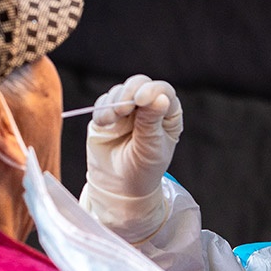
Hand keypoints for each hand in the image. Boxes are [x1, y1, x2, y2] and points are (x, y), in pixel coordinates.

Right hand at [86, 75, 182, 197]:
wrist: (120, 186)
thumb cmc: (144, 169)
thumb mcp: (151, 147)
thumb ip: (151, 122)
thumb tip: (159, 97)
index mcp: (168, 113)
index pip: (163, 91)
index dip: (152, 91)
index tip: (142, 100)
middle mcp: (148, 107)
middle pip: (139, 84)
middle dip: (129, 92)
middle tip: (122, 109)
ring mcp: (127, 108)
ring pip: (119, 91)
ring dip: (114, 102)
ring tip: (111, 121)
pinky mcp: (107, 113)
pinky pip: (103, 102)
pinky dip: (102, 110)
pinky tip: (105, 124)